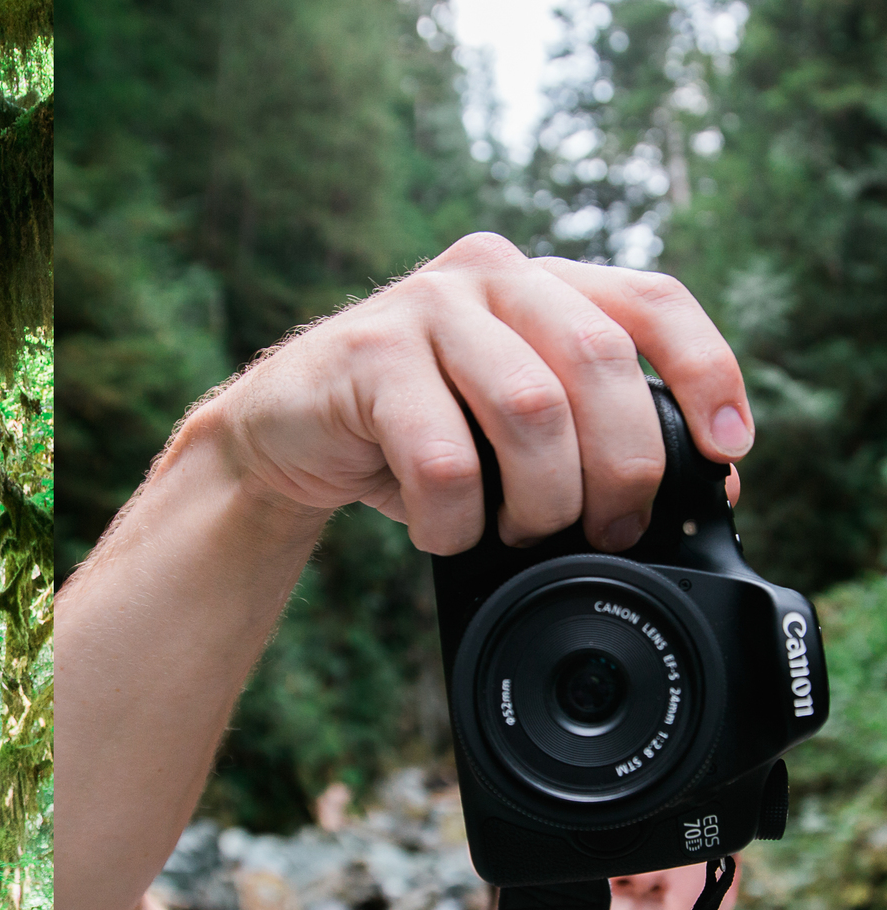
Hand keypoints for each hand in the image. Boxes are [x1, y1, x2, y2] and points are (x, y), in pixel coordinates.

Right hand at [193, 232, 751, 553]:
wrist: (279, 436)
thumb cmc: (410, 436)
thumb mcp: (511, 425)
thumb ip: (591, 430)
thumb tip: (708, 488)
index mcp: (542, 283)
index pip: (652, 301)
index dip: (706, 371)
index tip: (727, 450)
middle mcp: (490, 274)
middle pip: (599, 362)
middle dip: (621, 467)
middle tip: (609, 531)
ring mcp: (424, 308)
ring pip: (530, 409)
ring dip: (541, 498)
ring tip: (520, 537)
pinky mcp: (364, 357)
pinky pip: (442, 457)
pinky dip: (455, 520)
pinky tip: (443, 533)